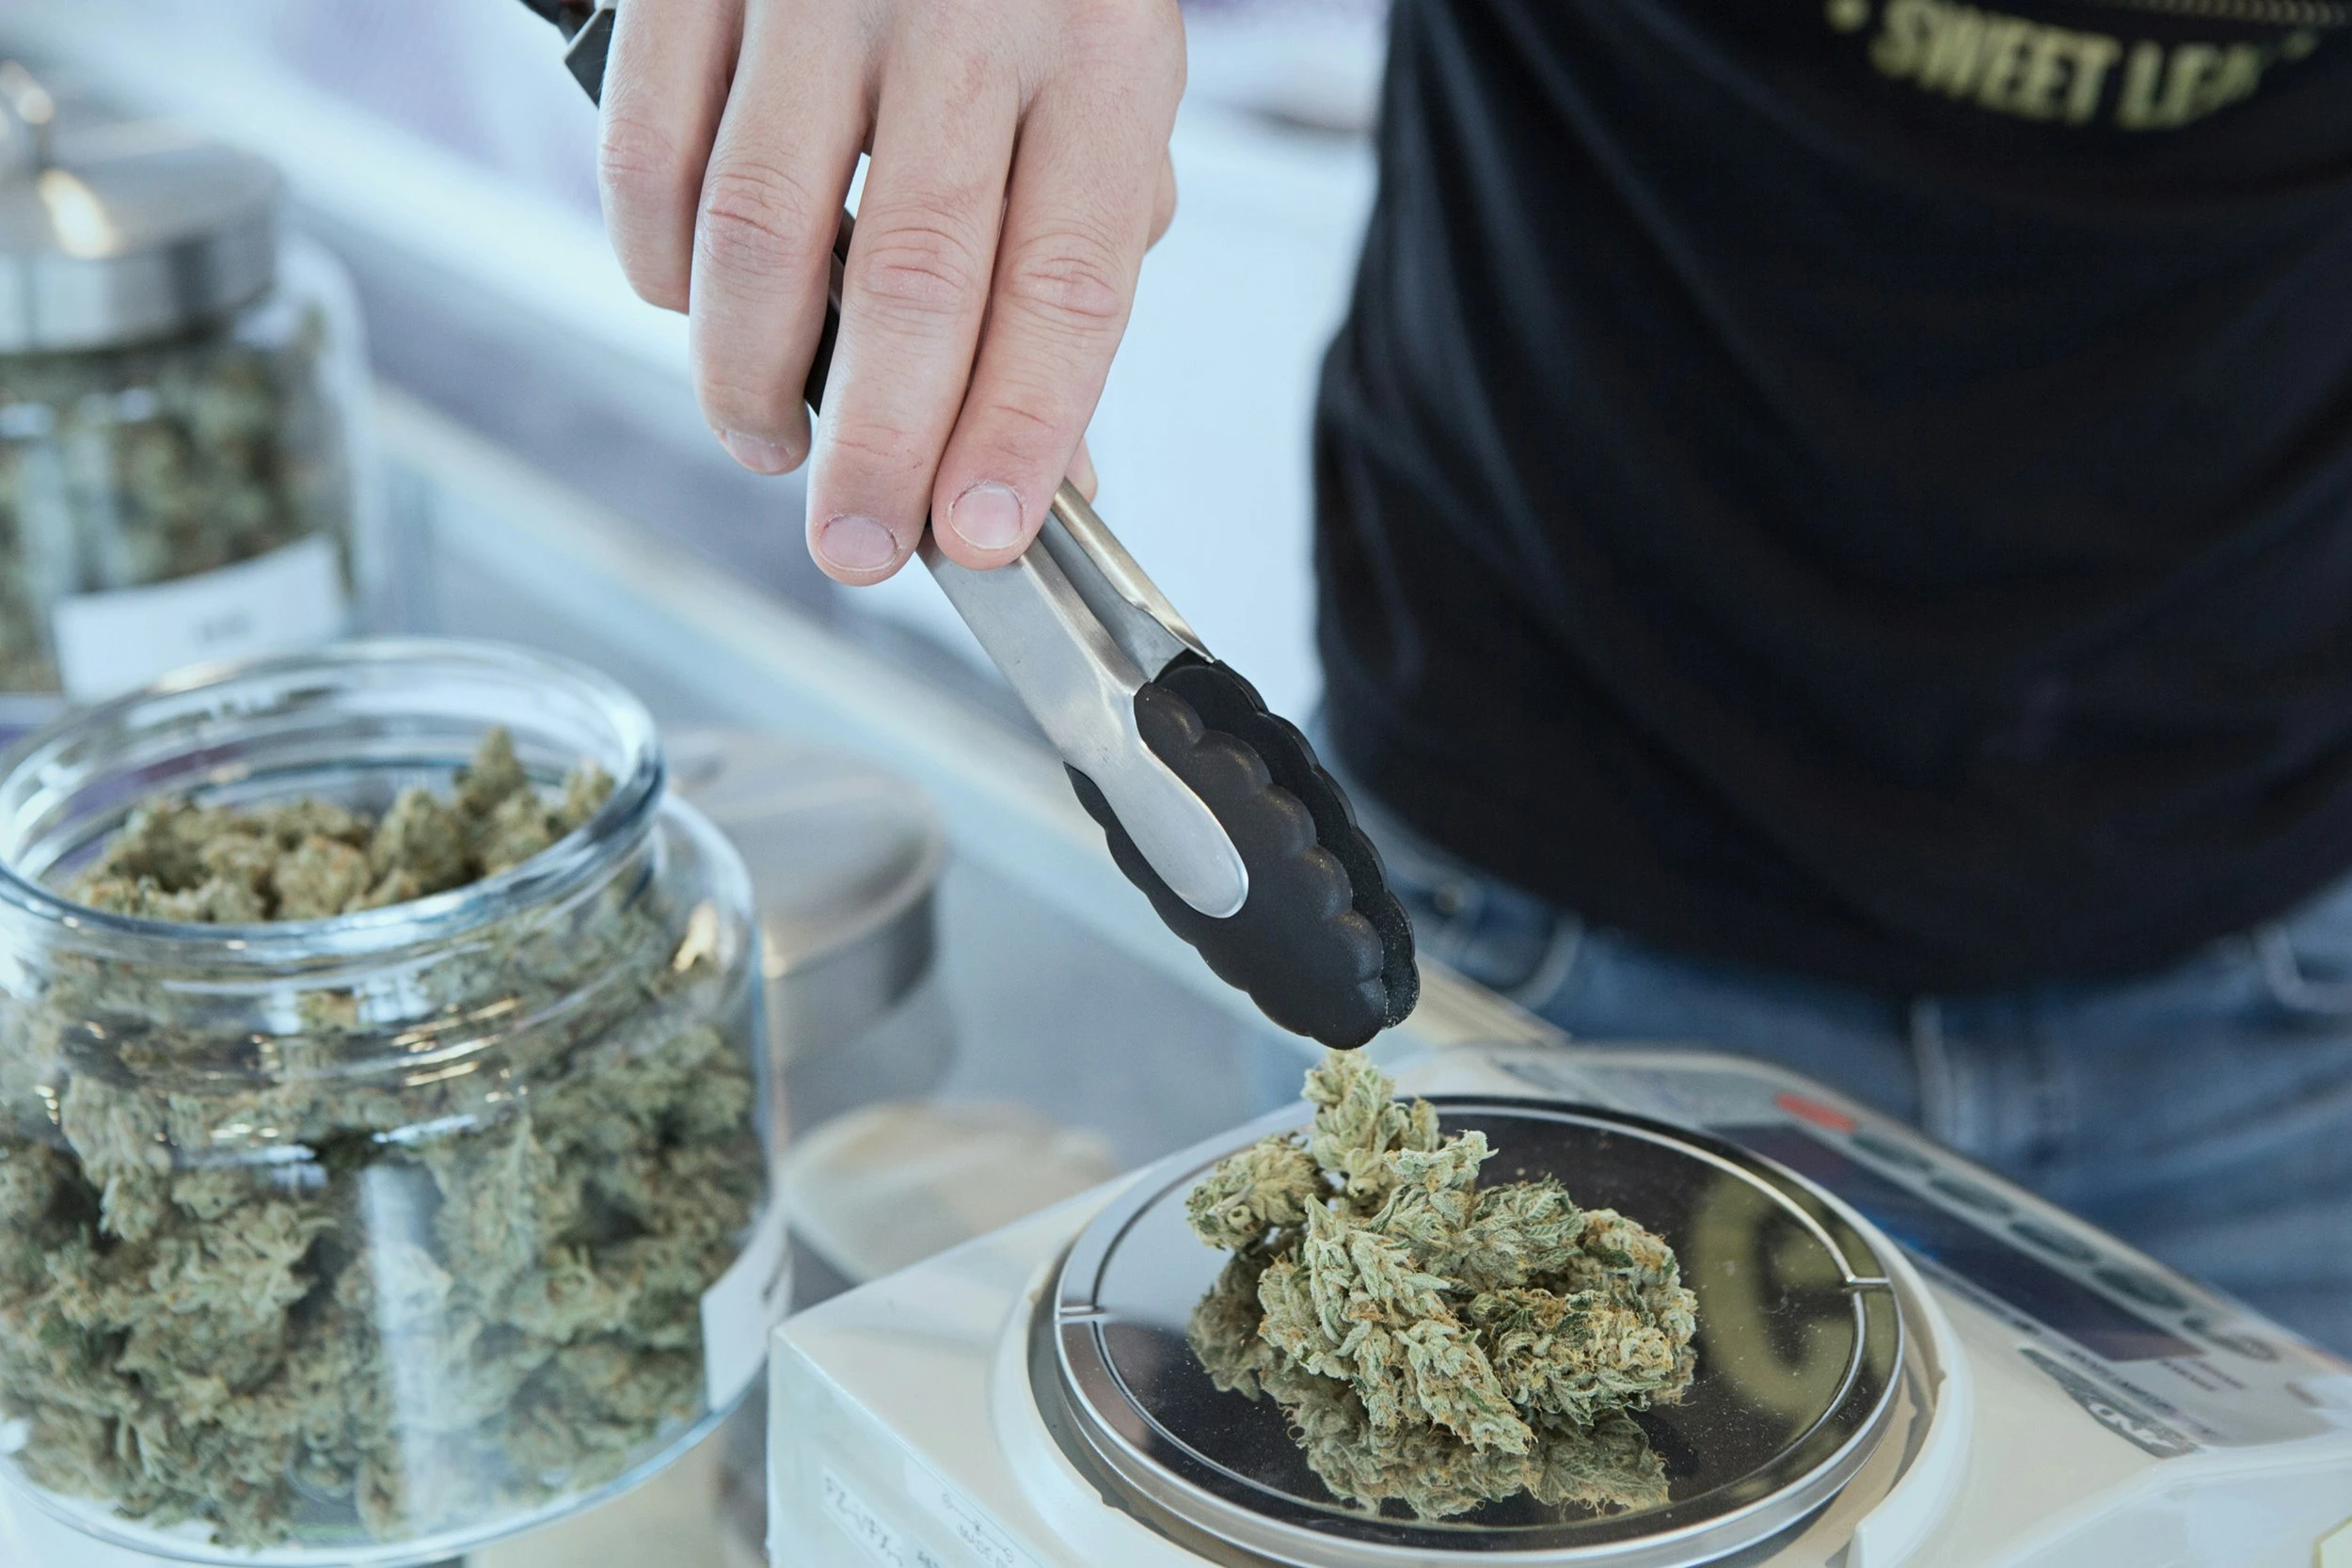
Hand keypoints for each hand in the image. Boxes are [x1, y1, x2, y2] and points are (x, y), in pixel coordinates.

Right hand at [596, 0, 1180, 581]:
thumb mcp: (1107, 81)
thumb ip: (1077, 255)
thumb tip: (1048, 460)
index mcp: (1104, 50)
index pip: (1066, 283)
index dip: (1021, 428)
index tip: (982, 534)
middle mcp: (967, 11)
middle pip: (914, 279)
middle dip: (879, 451)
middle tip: (854, 549)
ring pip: (760, 230)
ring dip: (752, 378)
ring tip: (769, 449)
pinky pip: (650, 148)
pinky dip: (654, 262)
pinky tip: (684, 314)